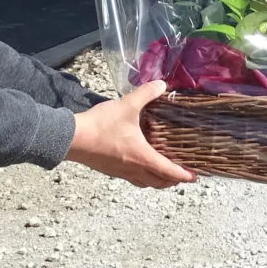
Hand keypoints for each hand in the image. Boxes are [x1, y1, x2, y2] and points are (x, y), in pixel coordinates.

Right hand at [64, 81, 194, 187]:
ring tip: (163, 172)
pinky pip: (131, 179)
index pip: (168, 172)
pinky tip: (139, 164)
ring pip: (144, 183)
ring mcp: (120, 172)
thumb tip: (162, 84)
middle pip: (158, 183)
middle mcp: (133, 169)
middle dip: (172, 181)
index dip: (183, 175)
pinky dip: (141, 177)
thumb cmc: (101, 125)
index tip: (194, 177)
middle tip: (182, 175)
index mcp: (142, 157)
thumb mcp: (126, 105)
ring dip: (157, 181)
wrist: (72, 138)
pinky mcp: (110, 170)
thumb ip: (146, 94)